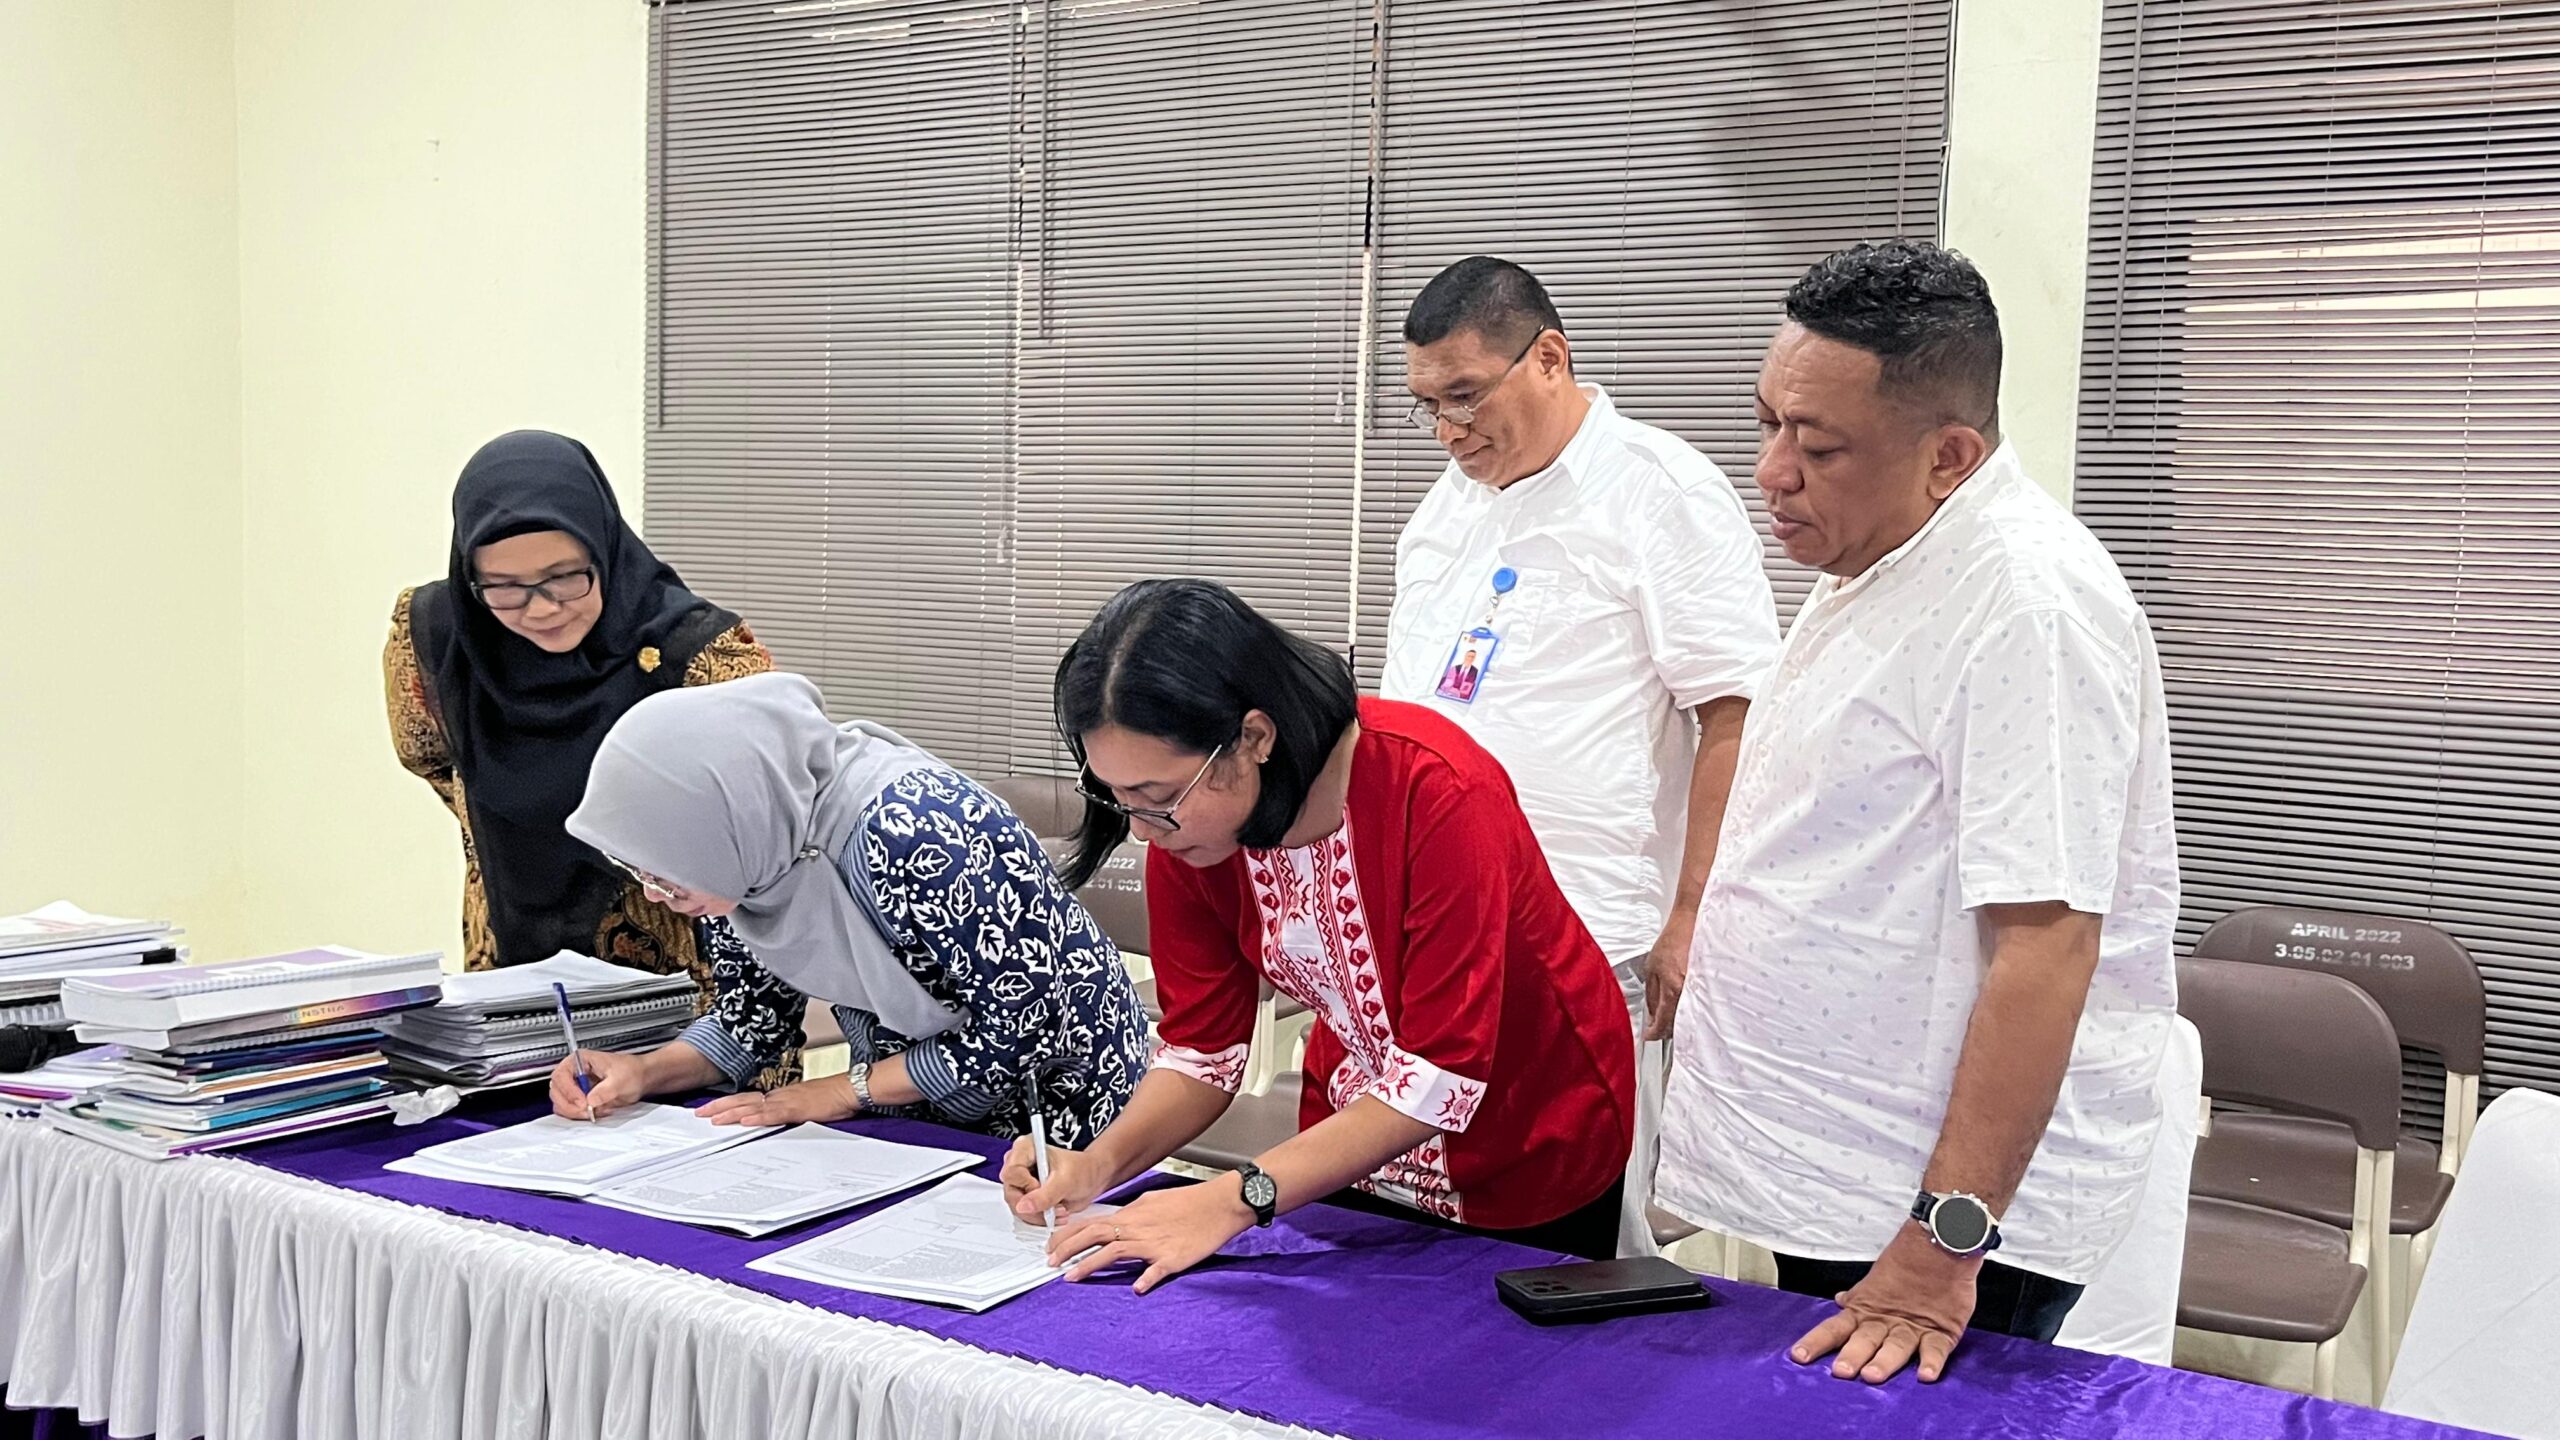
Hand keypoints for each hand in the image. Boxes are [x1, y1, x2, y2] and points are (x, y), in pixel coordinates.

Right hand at [548, 1048, 650, 1119]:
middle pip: (556, 1091)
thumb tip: (590, 1100)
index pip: (561, 1075)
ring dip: (575, 1112)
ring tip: (594, 1111)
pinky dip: (579, 1115)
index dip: (569, 1091)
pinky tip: (596, 1112)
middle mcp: (574, 1072)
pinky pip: (569, 1110)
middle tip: (587, 1111)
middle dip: (570, 1105)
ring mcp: (574, 1086)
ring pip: (561, 1103)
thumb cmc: (631, 1070)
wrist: (640, 1078)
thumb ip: (605, 1090)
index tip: (583, 1101)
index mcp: (580, 1060)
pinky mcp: (578, 1098)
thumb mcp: (621, 1080)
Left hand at [697, 1074, 858, 1126]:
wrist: (851, 1088)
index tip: (710, 1108)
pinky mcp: (798, 1109)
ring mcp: (788, 1101)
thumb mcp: (807, 1106)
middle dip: (720, 1106)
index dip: (728, 1103)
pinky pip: (774, 1113)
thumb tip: (775, 1121)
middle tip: (700, 1113)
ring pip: (754, 1106)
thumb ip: (790, 1112)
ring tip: (714, 1119)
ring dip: (733, 1112)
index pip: (748, 1097)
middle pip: (744, 1099)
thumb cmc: (834, 1097)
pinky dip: (758, 1117)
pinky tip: (746, 1120)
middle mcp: (780, 1095)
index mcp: (781, 1095)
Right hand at [1002, 1136, 1111, 1221]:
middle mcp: (1019, 1165)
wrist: (1092, 1179)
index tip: (1043, 1190)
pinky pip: (1024, 1214)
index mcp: (1025, 1149)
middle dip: (1034, 1206)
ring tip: (1059, 1210)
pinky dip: (1040, 1219)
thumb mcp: (1066, 1181)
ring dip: (1039, 1215)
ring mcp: (1021, 1182)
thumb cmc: (1082, 1170)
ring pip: (1017, 1207)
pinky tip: (1055, 1214)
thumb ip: (1045, 1194)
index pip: (1011, 1173)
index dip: (1026, 1186)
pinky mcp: (1026, 1197)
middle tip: (1054, 1207)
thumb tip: (1023, 1206)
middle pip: (1011, 1193)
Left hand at [1046, 1178, 1253, 1293]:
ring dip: (1089, 1264)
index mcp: (1132, 1215)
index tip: (1052, 1245)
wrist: (1220, 1203)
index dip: (1068, 1235)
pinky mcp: (1173, 1258)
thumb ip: (1132, 1215)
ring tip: (1071, 1276)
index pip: (1091, 1223)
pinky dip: (1146, 1279)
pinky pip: (1156, 1270)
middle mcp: (1137, 1228)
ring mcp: (1154, 1244)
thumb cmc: (1190, 1203)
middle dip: (1067, 1249)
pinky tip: (1136, 1288)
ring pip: (1114, 1252)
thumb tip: (1117, 1224)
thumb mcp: (1153, 1202)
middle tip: (1050, 1263)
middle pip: (1094, 1236)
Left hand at [1642, 917, 1696, 1041]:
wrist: (1693, 923)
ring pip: (1690, 1016)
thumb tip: (1651, 1013)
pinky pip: (1701, 1005)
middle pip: (1678, 1023)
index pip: (1662, 1021)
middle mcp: (1689, 991)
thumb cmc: (1674, 940)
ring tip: (1670, 1018)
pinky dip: (1692, 1010)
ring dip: (1679, 1022)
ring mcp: (1702, 988)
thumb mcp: (1651, 967)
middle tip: (1658, 1029)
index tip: (1649, 1036)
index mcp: (1673, 988)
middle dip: (1666, 1030)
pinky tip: (1686, 1008)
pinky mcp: (1711, 985)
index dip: (1654, 1032)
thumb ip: (1651, 994)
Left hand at [1789, 1222, 1979, 1383]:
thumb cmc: (1906, 1263)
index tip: (1798, 1357)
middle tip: (1841, 1372)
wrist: (1940, 1243)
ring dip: (1885, 1361)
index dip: (1816, 1342)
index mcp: (1865, 1311)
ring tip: (1873, 1375)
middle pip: (1865, 1340)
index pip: (1834, 1329)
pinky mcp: (1943, 1331)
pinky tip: (1925, 1375)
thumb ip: (1858, 1298)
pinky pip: (1936, 1349)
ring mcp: (1914, 1327)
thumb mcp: (1875, 1282)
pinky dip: (1932, 1362)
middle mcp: (1886, 1322)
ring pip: (1897, 1347)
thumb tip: (1839, 1302)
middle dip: (1852, 1355)